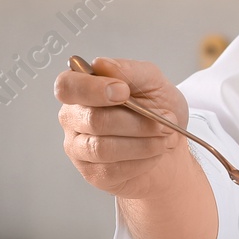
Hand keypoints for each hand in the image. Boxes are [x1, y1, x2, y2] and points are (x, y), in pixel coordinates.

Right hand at [55, 57, 194, 199]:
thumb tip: (102, 65)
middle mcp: (74, 118)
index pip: (67, 86)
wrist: (171, 143)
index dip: (92, 89)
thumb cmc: (157, 109)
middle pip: (93, 120)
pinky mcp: (93, 173)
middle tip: (165, 121)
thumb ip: (130, 70)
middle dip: (136, 122)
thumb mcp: (153, 82)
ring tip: (165, 138)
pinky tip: (155, 154)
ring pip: (103, 148)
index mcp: (83, 89)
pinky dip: (142, 161)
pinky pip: (112, 169)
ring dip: (142, 143)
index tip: (124, 91)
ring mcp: (79, 148)